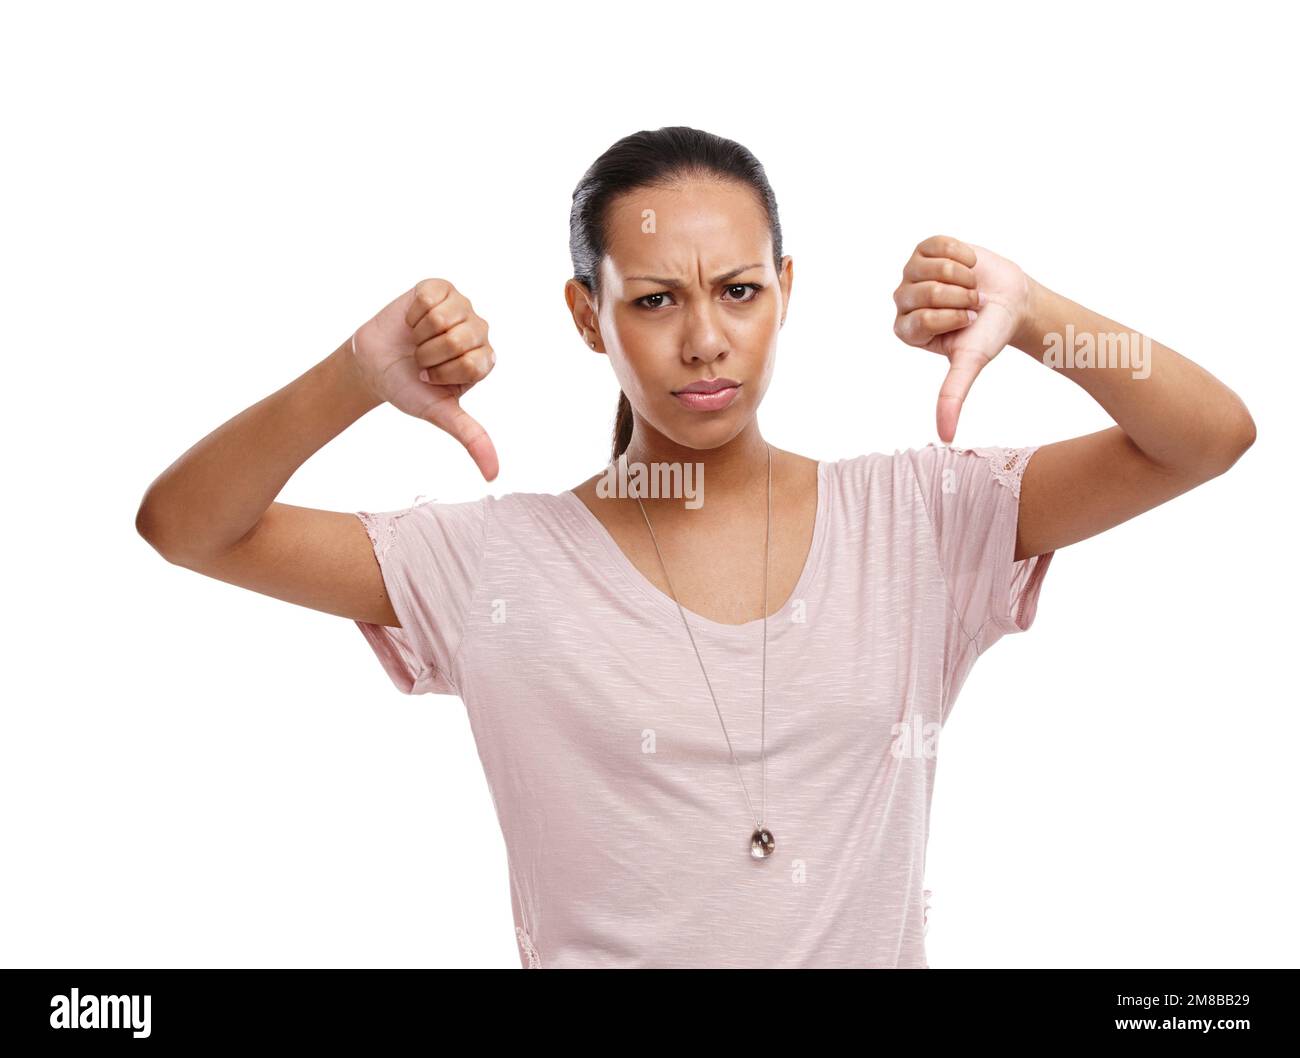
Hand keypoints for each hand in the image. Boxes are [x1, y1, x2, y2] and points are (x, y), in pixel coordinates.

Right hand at [351, 279, 498, 480]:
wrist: (373, 365)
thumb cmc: (409, 388)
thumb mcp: (440, 414)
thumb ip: (471, 438)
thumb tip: (493, 475)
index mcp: (484, 361)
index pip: (472, 363)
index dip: (442, 373)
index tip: (430, 377)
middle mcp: (479, 332)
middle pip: (460, 338)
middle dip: (429, 354)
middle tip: (421, 359)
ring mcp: (461, 307)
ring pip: (444, 317)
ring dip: (420, 334)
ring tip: (417, 341)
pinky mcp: (439, 288)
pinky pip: (428, 298)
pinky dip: (412, 314)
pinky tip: (412, 323)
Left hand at [892, 235, 1032, 442]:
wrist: (1011, 302)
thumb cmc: (987, 334)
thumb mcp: (969, 364)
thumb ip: (951, 396)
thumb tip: (946, 437)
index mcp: (907, 330)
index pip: (921, 317)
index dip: (953, 316)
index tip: (968, 321)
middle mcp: (903, 302)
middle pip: (924, 290)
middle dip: (959, 296)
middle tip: (971, 303)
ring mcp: (912, 273)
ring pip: (930, 265)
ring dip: (961, 275)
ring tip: (971, 286)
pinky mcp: (926, 249)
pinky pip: (939, 244)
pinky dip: (962, 254)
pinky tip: (969, 266)